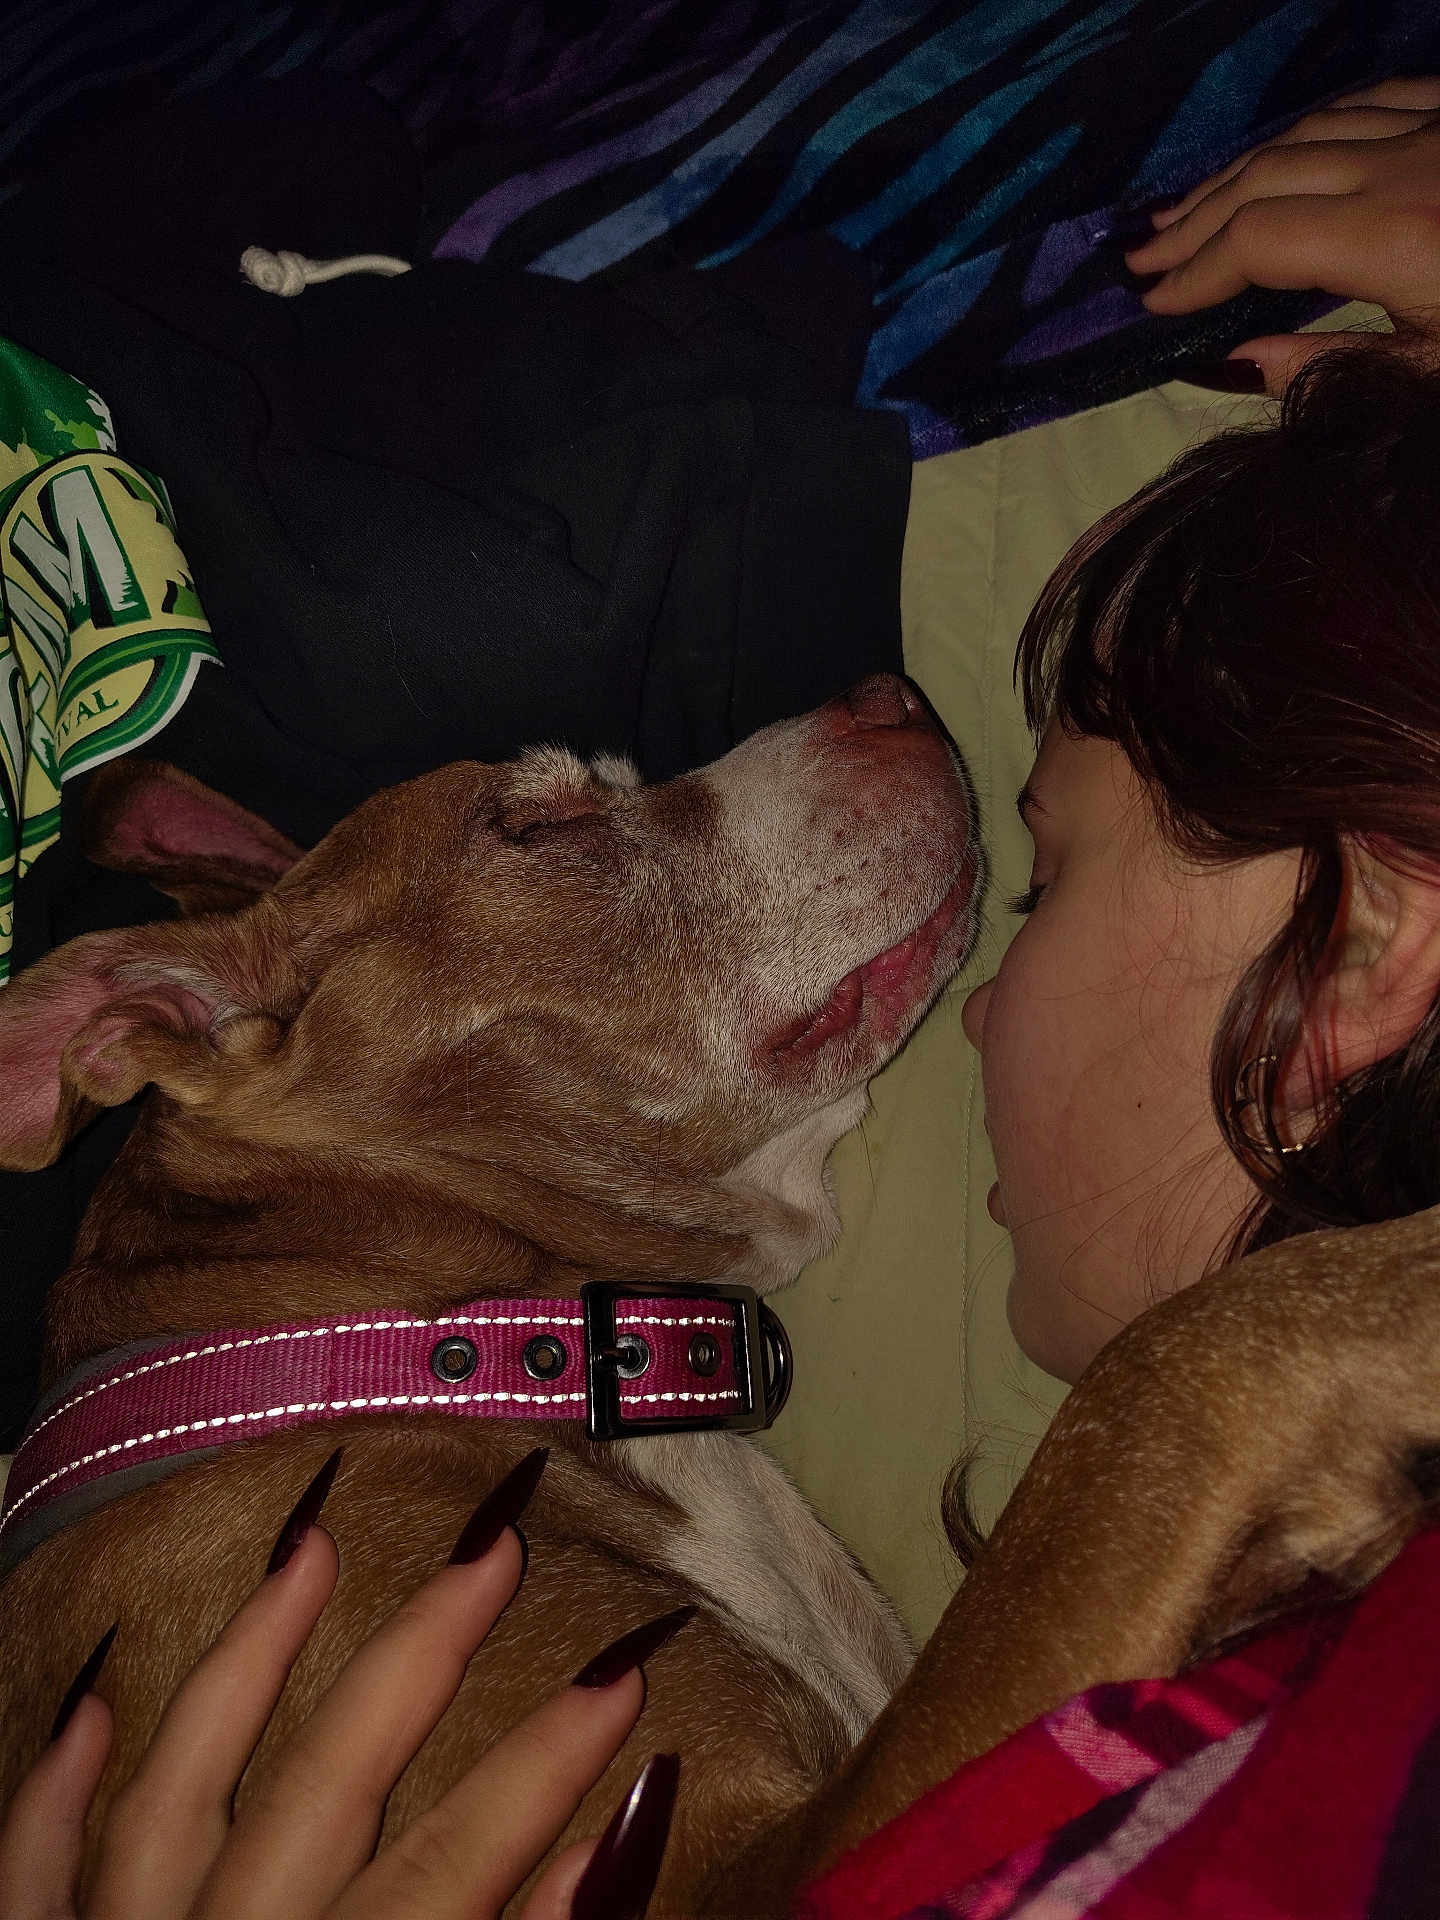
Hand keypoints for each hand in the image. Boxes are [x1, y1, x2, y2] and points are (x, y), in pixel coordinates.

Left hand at [0, 1451, 677, 1919]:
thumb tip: (619, 1836)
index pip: (457, 1860)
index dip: (550, 1763)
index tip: (629, 1666)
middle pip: (331, 1782)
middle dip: (424, 1650)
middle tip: (498, 1536)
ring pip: (179, 1785)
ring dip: (248, 1660)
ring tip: (306, 1542)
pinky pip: (36, 1861)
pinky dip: (60, 1780)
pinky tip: (95, 1694)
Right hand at [1124, 77, 1439, 392]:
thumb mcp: (1433, 374)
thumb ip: (1336, 368)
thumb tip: (1240, 363)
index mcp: (1393, 238)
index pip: (1259, 240)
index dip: (1197, 271)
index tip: (1155, 302)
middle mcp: (1402, 166)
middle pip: (1267, 179)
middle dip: (1196, 222)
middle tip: (1144, 258)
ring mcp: (1434, 127)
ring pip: (1309, 132)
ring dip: (1240, 173)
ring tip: (1190, 209)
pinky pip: (1371, 100)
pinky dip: (1310, 127)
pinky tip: (1284, 149)